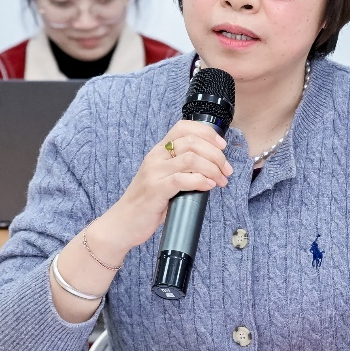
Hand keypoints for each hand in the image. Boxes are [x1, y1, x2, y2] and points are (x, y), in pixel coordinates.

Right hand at [100, 120, 232, 251]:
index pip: (183, 127)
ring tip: (221, 180)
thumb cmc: (148, 203)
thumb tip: (213, 167)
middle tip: (227, 170)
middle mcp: (156, 157)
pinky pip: (182, 179)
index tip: (222, 145)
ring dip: (213, 168)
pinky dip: (201, 180)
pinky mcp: (156, 190)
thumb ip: (182, 169)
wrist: (123, 223)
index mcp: (158, 151)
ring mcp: (154, 172)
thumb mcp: (164, 178)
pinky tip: (209, 186)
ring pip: (191, 158)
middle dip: (216, 155)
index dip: (207, 133)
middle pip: (193, 142)